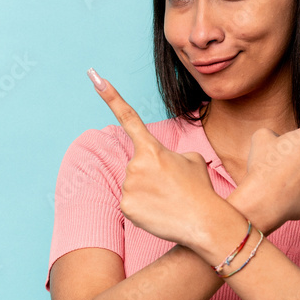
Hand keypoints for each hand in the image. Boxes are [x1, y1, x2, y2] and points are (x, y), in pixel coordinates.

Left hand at [89, 69, 222, 249]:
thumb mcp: (192, 160)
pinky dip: (144, 210)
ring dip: (149, 193)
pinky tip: (159, 213)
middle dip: (152, 176)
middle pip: (137, 166)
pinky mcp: (126, 206)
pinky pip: (132, 204)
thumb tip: (156, 165)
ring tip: (169, 202)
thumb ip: (168, 155)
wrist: (204, 222)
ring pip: (134, 186)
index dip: (110, 96)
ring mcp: (129, 185)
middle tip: (173, 189)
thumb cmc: (200, 190)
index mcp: (153, 149)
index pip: (129, 117)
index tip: (94, 77)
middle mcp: (136, 164)